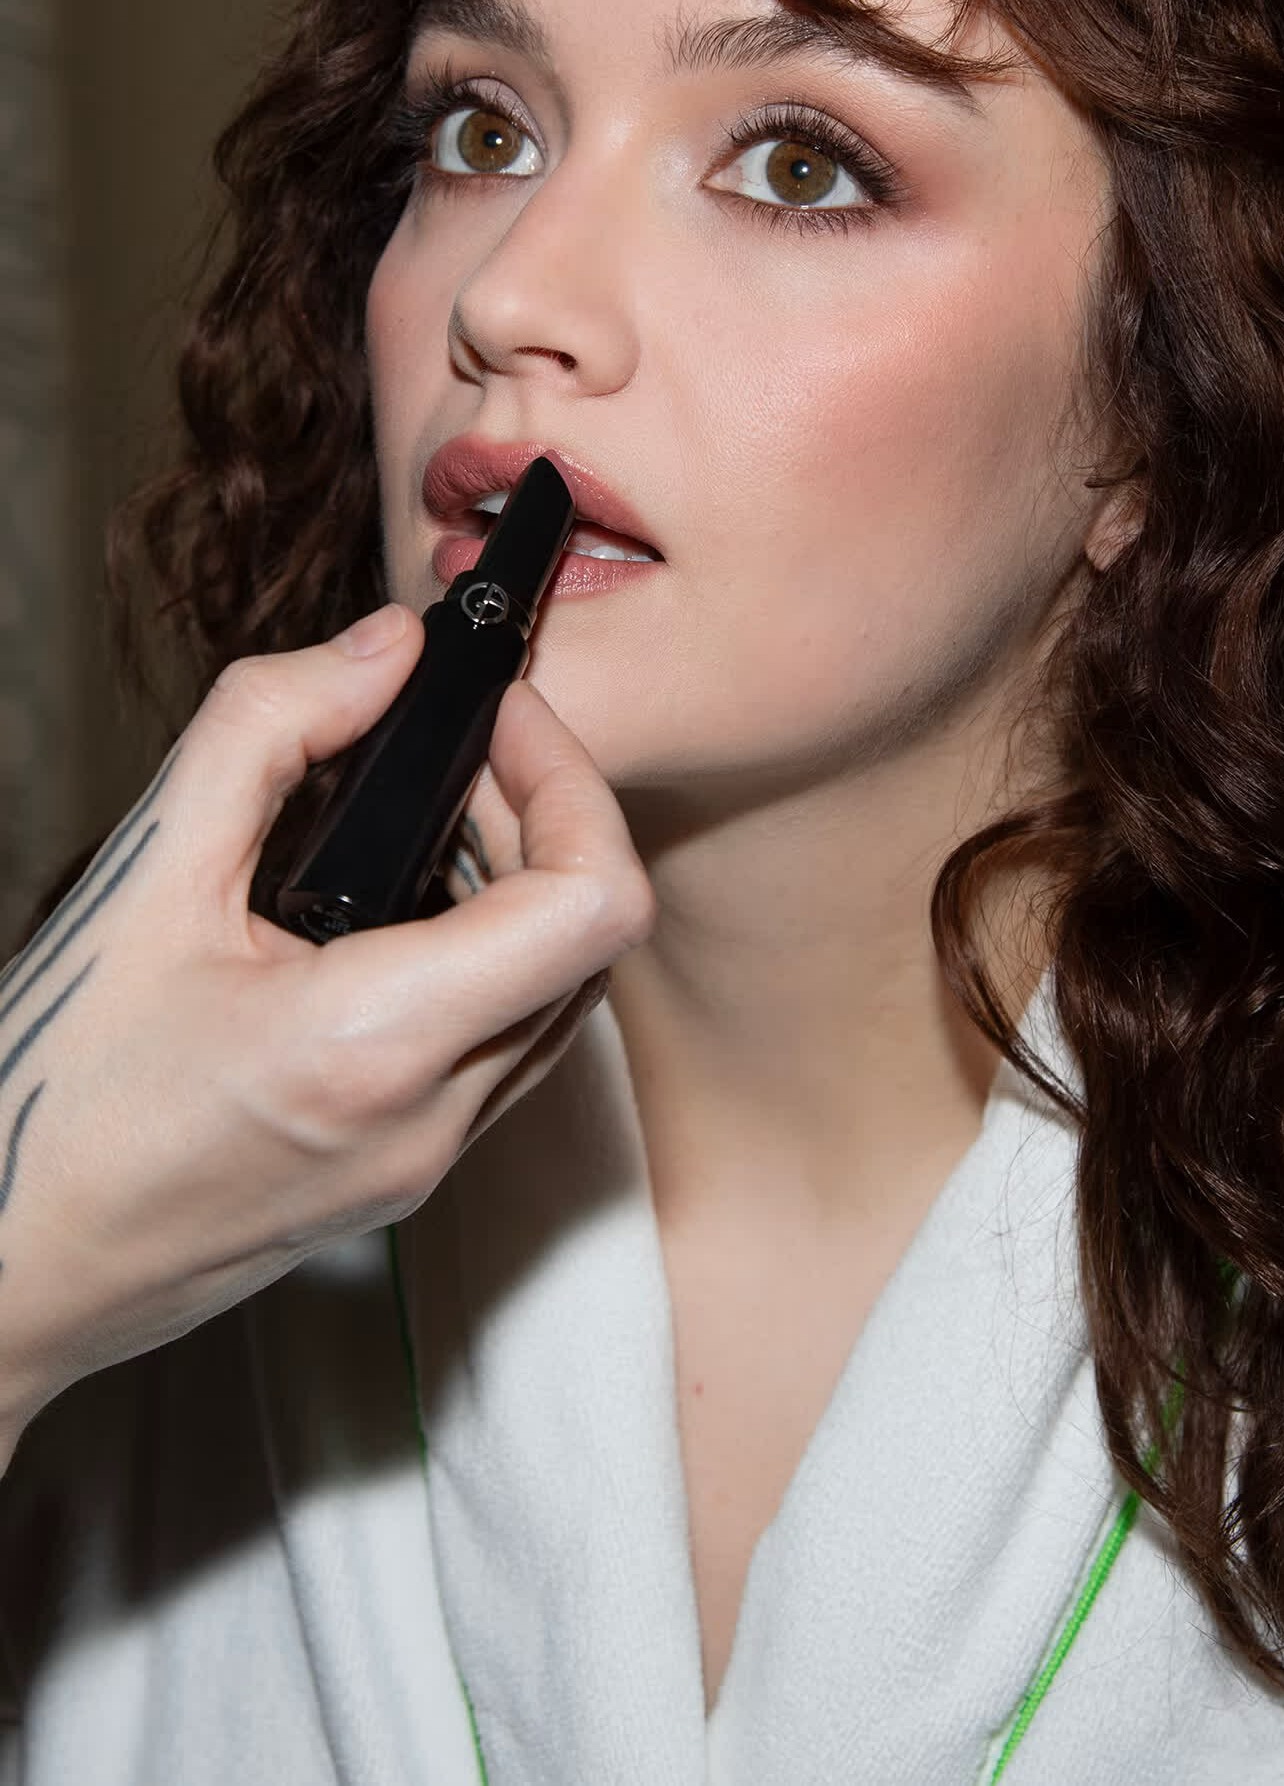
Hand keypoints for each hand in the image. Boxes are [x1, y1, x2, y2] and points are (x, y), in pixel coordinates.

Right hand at [0, 602, 652, 1460]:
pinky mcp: (405, 1180)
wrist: (4, 1266)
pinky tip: (395, 913)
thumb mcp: (143, 877)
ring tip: (427, 822)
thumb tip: (386, 649)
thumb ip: (269, 729)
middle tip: (461, 758)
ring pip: (561, 1002)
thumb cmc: (50, 1094)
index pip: (591, 902)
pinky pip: (507, 1053)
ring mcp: (426, 1163)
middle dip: (550, 820)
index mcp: (374, 1045)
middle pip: (592, 943)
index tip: (505, 721)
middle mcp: (428, 1118)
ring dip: (529, 893)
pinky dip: (492, 963)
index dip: (572, 782)